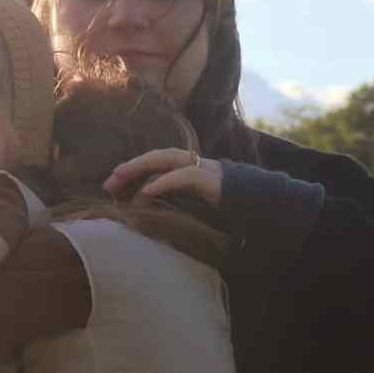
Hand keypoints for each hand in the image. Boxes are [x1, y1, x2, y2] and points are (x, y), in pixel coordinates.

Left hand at [103, 147, 221, 206]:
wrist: (265, 210)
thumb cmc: (230, 214)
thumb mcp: (196, 212)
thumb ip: (176, 208)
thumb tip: (147, 215)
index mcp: (190, 171)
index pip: (157, 165)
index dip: (134, 171)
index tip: (112, 185)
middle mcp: (196, 165)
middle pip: (158, 157)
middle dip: (132, 166)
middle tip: (108, 181)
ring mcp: (205, 169)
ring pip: (168, 159)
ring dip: (142, 166)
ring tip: (120, 176)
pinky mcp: (213, 180)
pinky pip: (185, 176)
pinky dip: (164, 182)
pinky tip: (146, 191)